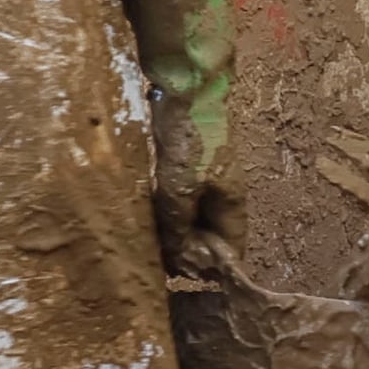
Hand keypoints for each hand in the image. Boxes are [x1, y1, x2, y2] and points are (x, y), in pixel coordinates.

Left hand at [126, 0, 242, 271]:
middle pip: (205, 239)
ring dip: (165, 231)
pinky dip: (156, 208)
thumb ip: (178, 226)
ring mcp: (202, 177)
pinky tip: (135, 212)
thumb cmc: (193, 133)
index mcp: (233, 205)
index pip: (231, 254)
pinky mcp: (182, 161)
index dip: (212, 274)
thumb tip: (180, 261)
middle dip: (183, 255)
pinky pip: (170, 197)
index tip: (185, 288)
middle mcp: (220, 194)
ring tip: (137, 244)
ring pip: (184, 218)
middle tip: (150, 269)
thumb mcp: (181, 187)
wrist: (189, 80)